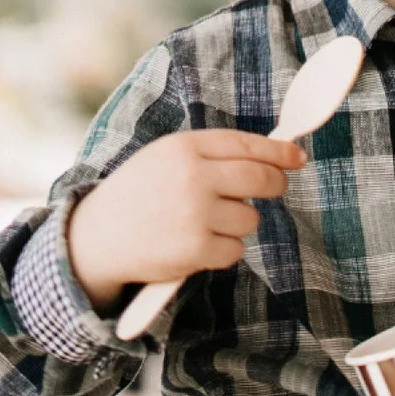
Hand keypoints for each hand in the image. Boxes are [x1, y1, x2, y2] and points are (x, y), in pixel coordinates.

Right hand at [66, 130, 306, 309]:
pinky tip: (198, 245)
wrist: (96, 237)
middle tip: (275, 188)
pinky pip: (235, 250)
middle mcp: (192, 176)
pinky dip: (224, 251)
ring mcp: (194, 213)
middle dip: (275, 185)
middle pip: (260, 178)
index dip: (279, 152)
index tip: (298, 157)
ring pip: (250, 218)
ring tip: (208, 223)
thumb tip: (272, 156)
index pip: (247, 145)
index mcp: (185, 147)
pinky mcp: (194, 249)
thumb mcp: (168, 157)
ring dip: (240, 223)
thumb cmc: (140, 192)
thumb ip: (213, 154)